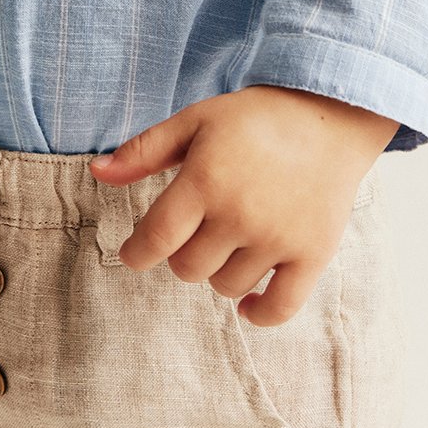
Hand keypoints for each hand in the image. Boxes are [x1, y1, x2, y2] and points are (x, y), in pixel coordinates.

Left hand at [90, 85, 396, 326]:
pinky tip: (248, 303)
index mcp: (206, 180)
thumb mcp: (195, 120)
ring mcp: (278, 238)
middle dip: (182, 253)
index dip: (136, 253)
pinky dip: (259, 313)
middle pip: (188, 269)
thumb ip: (145, 151)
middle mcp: (240, 214)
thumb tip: (97, 172)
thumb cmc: (255, 118)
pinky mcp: (312, 254)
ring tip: (230, 240)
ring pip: (226, 287)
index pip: (155, 239)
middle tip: (197, 228)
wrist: (330, 114)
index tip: (134, 252)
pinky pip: (279, 307)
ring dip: (219, 271)